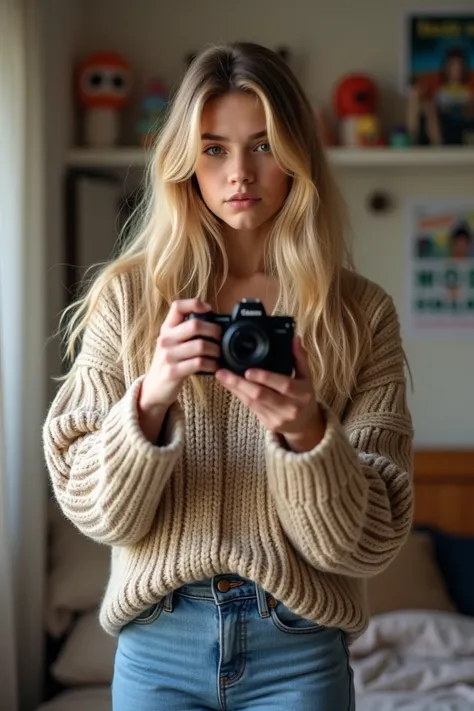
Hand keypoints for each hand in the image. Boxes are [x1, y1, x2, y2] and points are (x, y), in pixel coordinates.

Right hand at [138, 299, 220, 441]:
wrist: (154, 388)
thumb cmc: (171, 362)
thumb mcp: (173, 343)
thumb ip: (187, 331)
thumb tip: (214, 321)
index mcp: (167, 328)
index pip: (177, 306)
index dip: (195, 304)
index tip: (209, 310)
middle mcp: (165, 339)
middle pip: (195, 325)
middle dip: (214, 330)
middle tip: (221, 337)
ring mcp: (168, 356)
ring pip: (200, 345)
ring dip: (216, 350)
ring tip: (219, 354)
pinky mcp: (173, 372)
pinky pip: (199, 363)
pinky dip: (212, 364)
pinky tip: (214, 366)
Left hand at [215, 337, 325, 452]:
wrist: (305, 424)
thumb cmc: (304, 397)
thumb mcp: (307, 377)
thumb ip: (300, 358)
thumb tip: (294, 339)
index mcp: (302, 394)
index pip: (284, 385)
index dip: (265, 378)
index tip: (248, 371)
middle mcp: (290, 408)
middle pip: (261, 396)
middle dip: (239, 384)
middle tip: (223, 372)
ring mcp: (277, 418)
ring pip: (251, 403)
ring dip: (235, 388)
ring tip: (222, 376)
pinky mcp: (267, 424)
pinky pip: (250, 408)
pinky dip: (239, 395)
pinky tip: (229, 385)